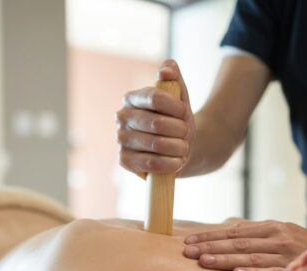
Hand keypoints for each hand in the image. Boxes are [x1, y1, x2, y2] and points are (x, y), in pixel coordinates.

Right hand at [116, 59, 195, 178]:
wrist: (180, 148)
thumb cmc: (178, 120)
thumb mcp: (180, 95)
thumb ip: (173, 76)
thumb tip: (165, 71)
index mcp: (132, 98)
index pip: (155, 97)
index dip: (176, 107)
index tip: (184, 113)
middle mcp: (121, 117)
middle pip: (157, 123)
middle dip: (179, 130)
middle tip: (185, 134)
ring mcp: (121, 139)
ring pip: (156, 144)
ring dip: (178, 148)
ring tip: (183, 148)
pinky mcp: (124, 160)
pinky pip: (150, 163)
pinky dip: (169, 163)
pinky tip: (177, 161)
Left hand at [182, 221, 306, 270]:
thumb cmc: (298, 243)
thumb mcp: (278, 231)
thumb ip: (253, 232)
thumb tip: (226, 230)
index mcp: (270, 227)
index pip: (234, 232)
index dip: (210, 236)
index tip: (189, 241)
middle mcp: (276, 238)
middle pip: (238, 243)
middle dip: (211, 247)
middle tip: (188, 253)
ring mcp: (285, 255)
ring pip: (250, 257)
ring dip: (225, 260)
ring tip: (204, 262)